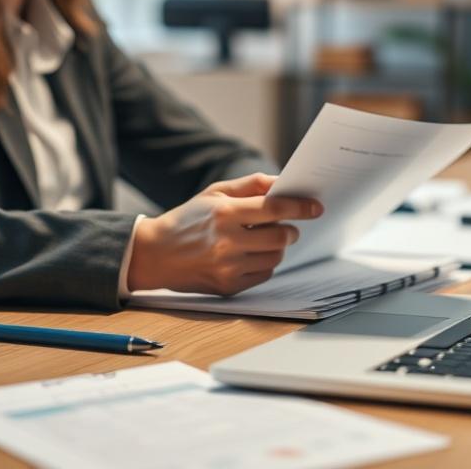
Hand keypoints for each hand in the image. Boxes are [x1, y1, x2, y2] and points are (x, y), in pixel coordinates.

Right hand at [127, 172, 322, 294]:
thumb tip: (282, 183)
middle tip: (287, 227)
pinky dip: (264, 263)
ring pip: (275, 257)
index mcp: (224, 213)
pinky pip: (263, 274)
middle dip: (290, 230)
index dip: (299, 207)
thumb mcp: (214, 193)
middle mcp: (227, 242)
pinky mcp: (228, 287)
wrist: (155, 254)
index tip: (315, 207)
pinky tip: (249, 255)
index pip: (274, 209)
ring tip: (262, 240)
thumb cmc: (187, 218)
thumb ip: (249, 185)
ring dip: (277, 247)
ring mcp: (228, 267)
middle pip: (280, 237)